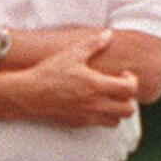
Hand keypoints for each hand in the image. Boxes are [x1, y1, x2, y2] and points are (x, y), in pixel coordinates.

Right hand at [8, 43, 140, 124]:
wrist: (28, 95)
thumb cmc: (49, 72)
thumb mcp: (71, 54)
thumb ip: (93, 44)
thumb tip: (108, 35)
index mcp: (96, 86)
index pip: (130, 89)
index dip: (132, 81)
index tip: (123, 74)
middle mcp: (95, 105)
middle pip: (128, 110)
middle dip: (128, 99)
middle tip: (118, 88)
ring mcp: (87, 117)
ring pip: (116, 122)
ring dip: (116, 110)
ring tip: (107, 98)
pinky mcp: (78, 123)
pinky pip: (99, 125)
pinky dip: (102, 116)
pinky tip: (92, 104)